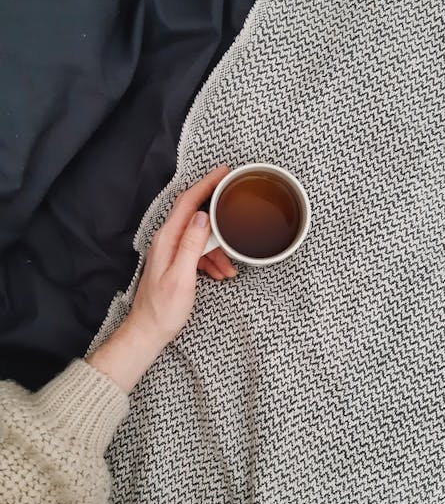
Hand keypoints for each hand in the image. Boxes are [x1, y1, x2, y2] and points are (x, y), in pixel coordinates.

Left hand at [87, 166, 235, 391]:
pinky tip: (221, 275)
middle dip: (218, 216)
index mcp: (167, 239)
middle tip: (236, 208)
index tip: (224, 172)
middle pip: (195, 216)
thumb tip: (202, 216)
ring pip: (200, 238)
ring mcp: (171, 250)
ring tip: (230, 270)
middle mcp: (167, 240)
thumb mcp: (182, 277)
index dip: (206, 184)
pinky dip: (211, 260)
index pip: (188, 202)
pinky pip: (198, 253)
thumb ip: (191, 245)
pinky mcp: (175, 262)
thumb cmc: (163, 309)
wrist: (148, 331)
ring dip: (218, 249)